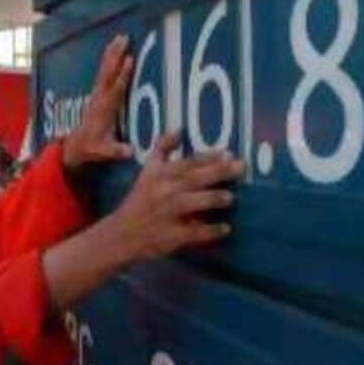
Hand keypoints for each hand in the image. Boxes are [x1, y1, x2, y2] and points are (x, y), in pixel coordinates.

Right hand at [42, 132, 244, 310]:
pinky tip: (226, 229)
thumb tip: (180, 128)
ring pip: (194, 203)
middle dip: (220, 172)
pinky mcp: (171, 236)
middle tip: (241, 167)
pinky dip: (211, 231)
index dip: (209, 157)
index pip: (189, 162)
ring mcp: (168, 214)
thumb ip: (162, 148)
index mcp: (162, 174)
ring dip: (213, 199)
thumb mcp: (148, 170)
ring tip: (230, 197)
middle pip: (195, 178)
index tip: (229, 153)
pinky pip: (194, 233)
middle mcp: (165, 191)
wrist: (122, 234)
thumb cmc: (140, 199)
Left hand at [62, 34, 133, 172]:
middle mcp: (100, 98)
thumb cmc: (92, 147)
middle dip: (116, 55)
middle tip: (124, 38)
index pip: (115, 89)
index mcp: (105, 110)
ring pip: (105, 69)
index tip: (129, 60)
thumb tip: (130, 151)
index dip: (122, 75)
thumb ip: (116, 150)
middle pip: (109, 72)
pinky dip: (109, 58)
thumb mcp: (104, 151)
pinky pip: (104, 71)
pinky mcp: (98, 92)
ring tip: (120, 37)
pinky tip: (113, 48)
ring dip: (112, 52)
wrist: (77, 145)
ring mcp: (98, 93)